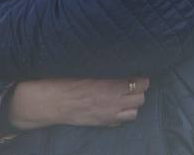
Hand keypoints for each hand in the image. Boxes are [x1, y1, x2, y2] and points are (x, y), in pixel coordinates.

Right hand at [6, 77, 148, 130]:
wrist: (51, 102)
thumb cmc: (66, 82)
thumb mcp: (89, 71)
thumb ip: (107, 73)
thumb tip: (119, 68)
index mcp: (111, 86)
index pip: (139, 84)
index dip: (142, 80)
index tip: (139, 75)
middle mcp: (113, 103)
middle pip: (140, 99)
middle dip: (139, 91)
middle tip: (133, 84)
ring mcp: (108, 115)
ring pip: (134, 113)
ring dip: (133, 104)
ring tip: (126, 97)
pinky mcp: (101, 124)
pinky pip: (120, 122)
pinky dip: (122, 115)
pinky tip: (115, 108)